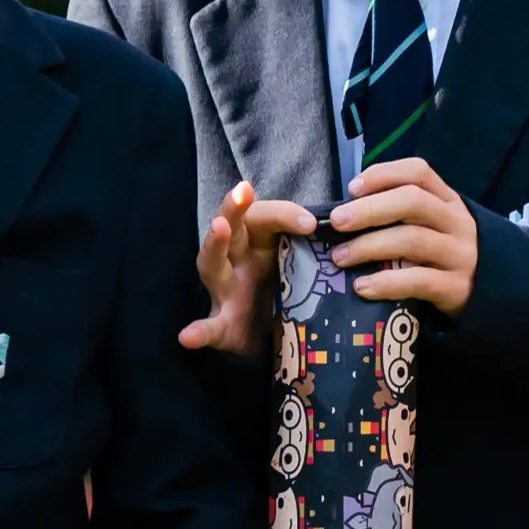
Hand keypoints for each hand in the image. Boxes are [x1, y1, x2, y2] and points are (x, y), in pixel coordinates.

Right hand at [184, 182, 316, 358]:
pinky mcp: (224, 326)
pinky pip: (210, 328)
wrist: (270, 338)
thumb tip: (340, 232)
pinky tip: (188, 336)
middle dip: (235, 208)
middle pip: (231, 229)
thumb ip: (312, 248)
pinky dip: (199, 332)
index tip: (311, 222)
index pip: (264, 218)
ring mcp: (226, 292)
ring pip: (213, 264)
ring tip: (219, 226)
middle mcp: (237, 261)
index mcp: (255, 243)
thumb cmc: (282, 291)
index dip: (285, 214)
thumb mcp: (298, 265)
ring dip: (215, 245)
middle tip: (243, 191)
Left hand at [330, 158, 478, 314]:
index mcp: (447, 200)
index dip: (383, 175)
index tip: (352, 188)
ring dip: (369, 246)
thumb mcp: (433, 224)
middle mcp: (456, 222)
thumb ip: (400, 213)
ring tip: (340, 257)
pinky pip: (418, 281)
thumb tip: (346, 211)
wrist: (488, 292)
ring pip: (413, 240)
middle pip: (413, 202)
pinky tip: (362, 287)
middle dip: (369, 209)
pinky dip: (386, 283)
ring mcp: (459, 254)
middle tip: (337, 222)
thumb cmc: (444, 254)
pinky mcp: (456, 287)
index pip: (418, 173)